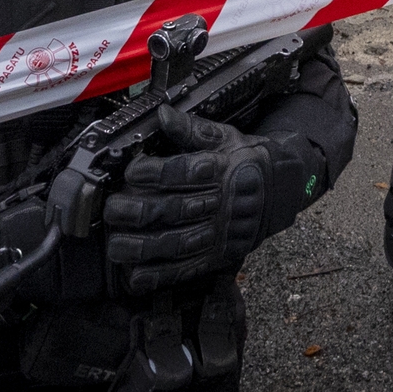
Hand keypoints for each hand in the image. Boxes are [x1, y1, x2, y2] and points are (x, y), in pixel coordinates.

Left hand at [98, 108, 278, 293]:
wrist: (280, 192)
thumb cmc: (246, 162)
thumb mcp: (226, 138)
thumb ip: (192, 129)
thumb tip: (163, 115)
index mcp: (221, 170)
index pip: (183, 172)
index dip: (154, 172)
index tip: (131, 170)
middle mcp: (219, 203)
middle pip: (174, 209)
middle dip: (138, 211)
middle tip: (112, 209)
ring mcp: (219, 233)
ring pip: (177, 243)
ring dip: (143, 248)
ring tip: (115, 246)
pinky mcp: (217, 255)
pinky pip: (188, 269)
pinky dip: (161, 276)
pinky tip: (136, 277)